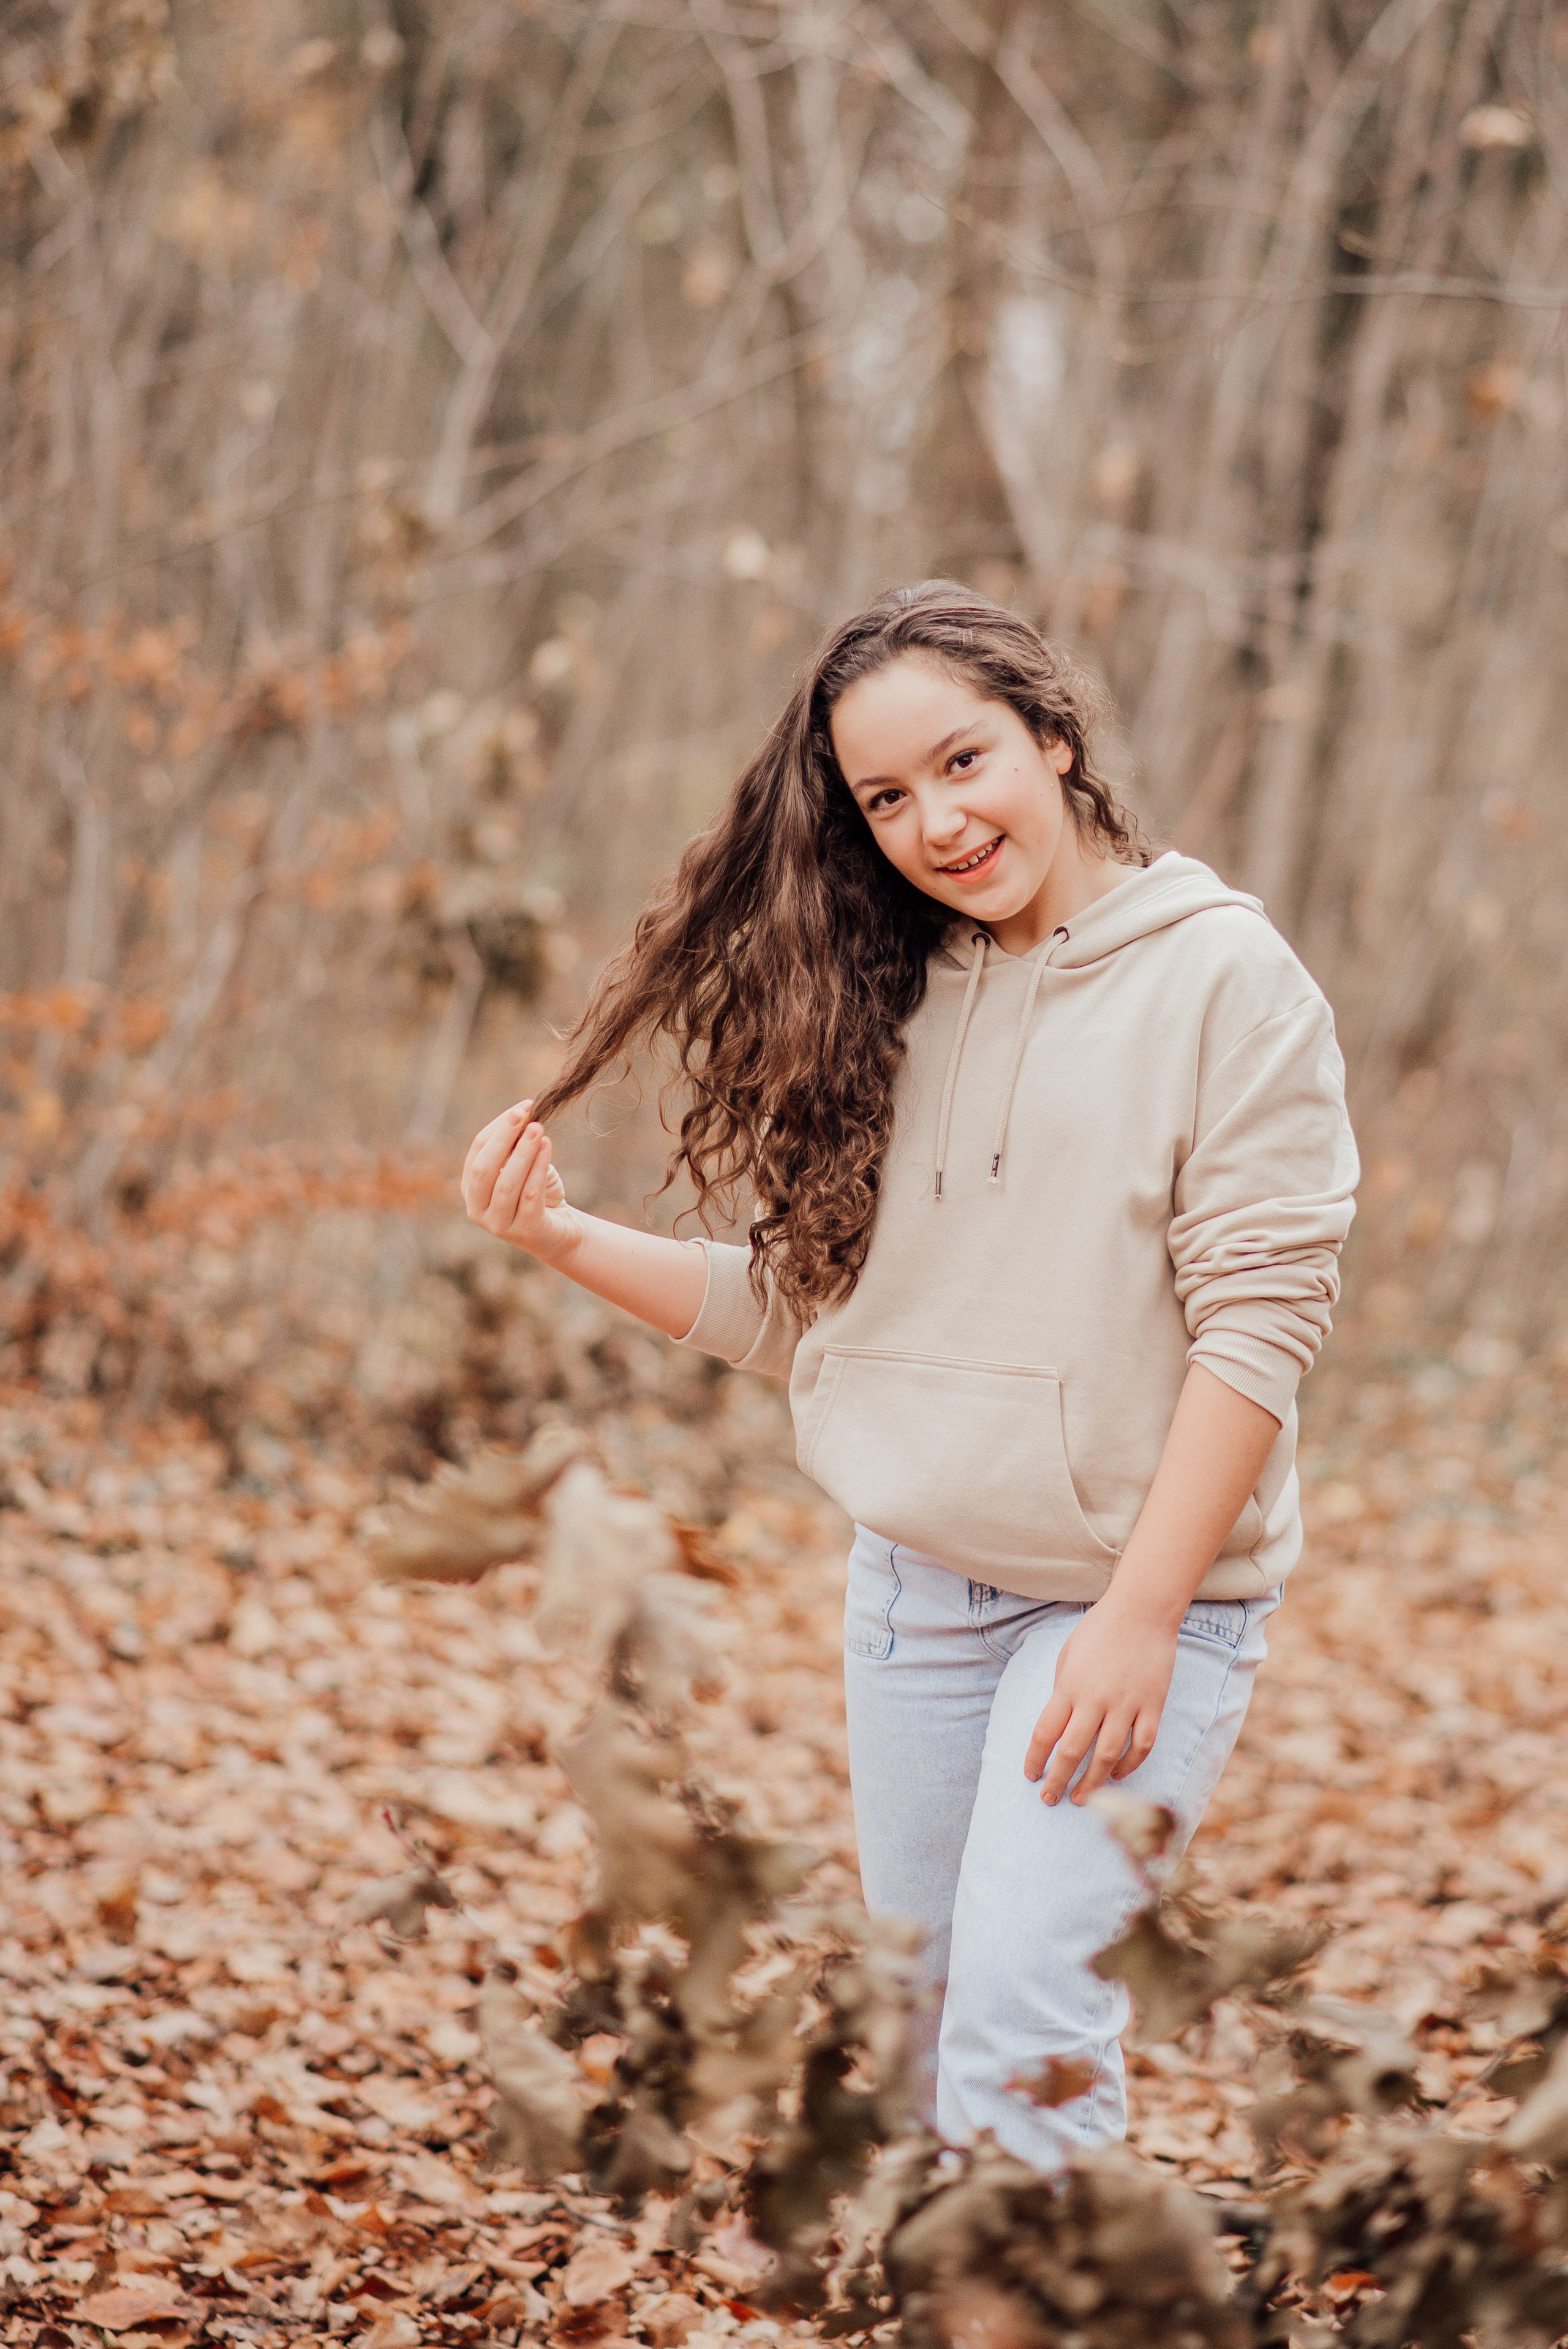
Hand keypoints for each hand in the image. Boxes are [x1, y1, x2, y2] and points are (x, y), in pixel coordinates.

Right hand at [462, 1100, 580, 1267]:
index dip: (499, 1127)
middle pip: (483, 1168)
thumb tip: (522, 1115)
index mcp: (471, 1189)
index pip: (477, 1151)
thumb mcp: (522, 1167)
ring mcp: (499, 1225)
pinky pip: (530, 1196)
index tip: (523, 1107)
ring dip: (523, 1152)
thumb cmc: (536, 1193)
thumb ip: (516, 1146)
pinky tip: (547, 1147)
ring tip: (539, 1129)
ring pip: (506, 1184)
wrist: (560, 1232)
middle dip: (503, 1138)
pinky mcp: (525, 1232)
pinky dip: (538, 1168)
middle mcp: (477, 1209)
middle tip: (524, 1115)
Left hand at [1023, 1597, 1177, 1806]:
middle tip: (1050, 1799)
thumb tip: (1060, 1723)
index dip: (1035, 1759)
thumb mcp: (1068, 1654)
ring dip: (1092, 1782)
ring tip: (1081, 1798)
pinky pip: (1141, 1745)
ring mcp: (1126, 1704)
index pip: (1045, 1733)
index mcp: (1069, 1686)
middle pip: (1072, 1751)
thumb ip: (1062, 1690)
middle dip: (1057, 1780)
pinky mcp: (1152, 1705)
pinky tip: (1116, 1774)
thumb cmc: (1099, 1629)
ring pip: (1106, 1756)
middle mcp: (1095, 1699)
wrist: (1142, 1610)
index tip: (1030, 1776)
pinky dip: (1129, 1764)